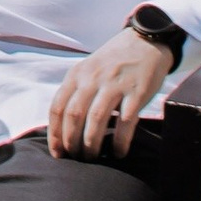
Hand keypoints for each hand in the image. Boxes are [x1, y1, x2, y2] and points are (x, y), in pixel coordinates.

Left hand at [46, 28, 175, 157]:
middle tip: (77, 158)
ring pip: (95, 120)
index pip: (58, 107)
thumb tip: (63, 128)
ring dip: (91, 144)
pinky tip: (118, 152)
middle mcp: (92, 79)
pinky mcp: (137, 92)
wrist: (145, 42)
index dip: (55, 134)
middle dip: (72, 142)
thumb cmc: (112, 62)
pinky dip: (119, 141)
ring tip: (93, 158)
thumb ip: (75, 92)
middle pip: (73, 116)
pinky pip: (125, 121)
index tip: (57, 153)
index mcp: (76, 75)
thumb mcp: (88, 70)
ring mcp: (114, 85)